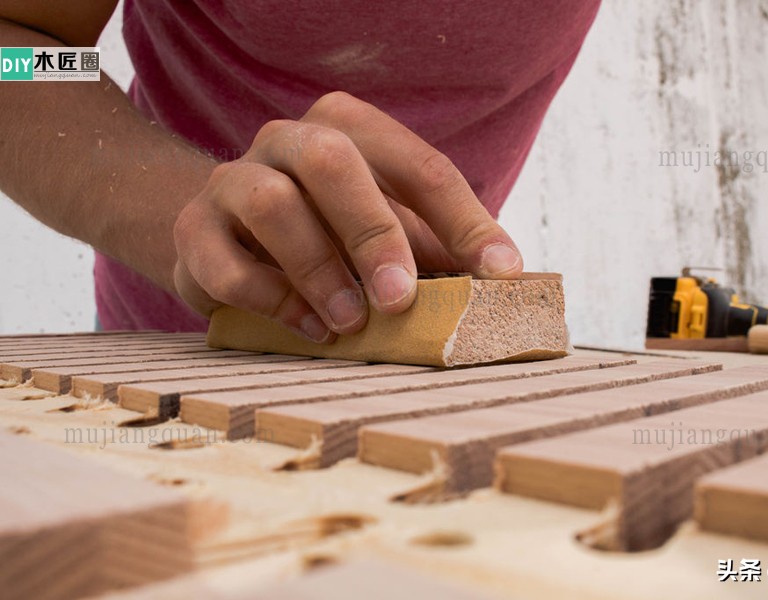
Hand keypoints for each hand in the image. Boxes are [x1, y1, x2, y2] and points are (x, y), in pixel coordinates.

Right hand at [173, 92, 522, 342]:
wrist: (231, 235)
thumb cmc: (329, 231)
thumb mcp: (390, 232)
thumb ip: (435, 249)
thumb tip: (500, 285)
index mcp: (350, 129)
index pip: (418, 166)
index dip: (465, 221)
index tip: (500, 274)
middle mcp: (289, 139)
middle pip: (331, 160)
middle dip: (373, 231)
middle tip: (401, 297)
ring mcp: (234, 178)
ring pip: (271, 203)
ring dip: (319, 269)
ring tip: (351, 321)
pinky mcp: (195, 230)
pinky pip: (225, 262)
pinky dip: (272, 300)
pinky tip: (309, 328)